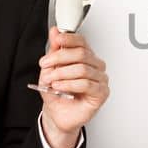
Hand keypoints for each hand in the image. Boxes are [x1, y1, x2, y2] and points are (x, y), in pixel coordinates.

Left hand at [36, 26, 109, 147]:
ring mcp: (100, 79)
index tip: (56, 39)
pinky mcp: (101, 93)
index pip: (81, 41)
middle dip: (59, 58)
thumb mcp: (50, 69)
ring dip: (62, 74)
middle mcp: (95, 66)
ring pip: (82, 68)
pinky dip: (69, 84)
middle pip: (81, 53)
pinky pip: (86, 84)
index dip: (68, 38)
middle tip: (46, 65)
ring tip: (51, 80)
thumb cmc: (57, 93)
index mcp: (85, 57)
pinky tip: (59, 86)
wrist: (58, 115)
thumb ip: (54, 50)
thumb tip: (55, 32)